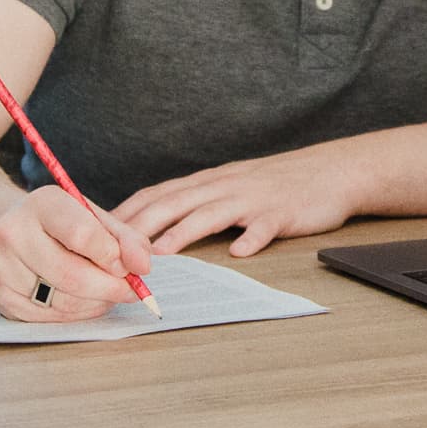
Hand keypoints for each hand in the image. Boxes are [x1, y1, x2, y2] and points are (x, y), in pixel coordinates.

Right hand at [0, 185, 154, 322]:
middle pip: (72, 274)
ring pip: (64, 301)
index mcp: (41, 203)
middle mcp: (12, 233)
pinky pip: (52, 317)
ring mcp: (2, 268)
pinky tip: (85, 300)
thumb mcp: (96, 218)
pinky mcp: (3, 298)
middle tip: (131, 291)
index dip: (113, 256)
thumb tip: (143, 267)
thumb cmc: (65, 224)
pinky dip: (79, 313)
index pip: (82, 234)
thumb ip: (126, 240)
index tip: (132, 267)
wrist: (18, 233)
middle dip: (110, 288)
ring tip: (108, 292)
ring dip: (97, 303)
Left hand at [119, 146, 359, 258]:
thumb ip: (197, 204)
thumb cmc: (274, 186)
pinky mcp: (281, 212)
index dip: (126, 212)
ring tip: (160, 255)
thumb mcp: (229, 187)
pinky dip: (251, 238)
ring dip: (183, 234)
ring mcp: (252, 198)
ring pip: (211, 214)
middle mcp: (223, 186)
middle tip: (112, 249)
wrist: (329, 172)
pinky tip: (239, 253)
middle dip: (140, 225)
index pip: (157, 194)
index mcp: (208, 182)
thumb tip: (156, 229)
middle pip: (174, 203)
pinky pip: (264, 226)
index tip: (96, 231)